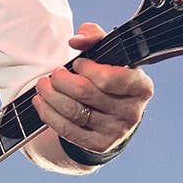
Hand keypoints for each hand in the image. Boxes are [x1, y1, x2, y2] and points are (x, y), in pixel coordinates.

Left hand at [33, 23, 152, 155]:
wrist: (114, 113)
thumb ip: (95, 37)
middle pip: (85, 93)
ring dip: (51, 96)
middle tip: (54, 73)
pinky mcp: (99, 145)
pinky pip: (67, 130)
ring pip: (73, 111)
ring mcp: (116, 132)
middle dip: (62, 80)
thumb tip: (76, 40)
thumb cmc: (111, 76)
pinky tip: (40, 102)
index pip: (108, 78)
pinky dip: (48, 114)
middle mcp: (132, 112)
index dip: (87, 68)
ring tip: (42, 85)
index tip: (78, 62)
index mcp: (141, 87)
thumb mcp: (110, 54)